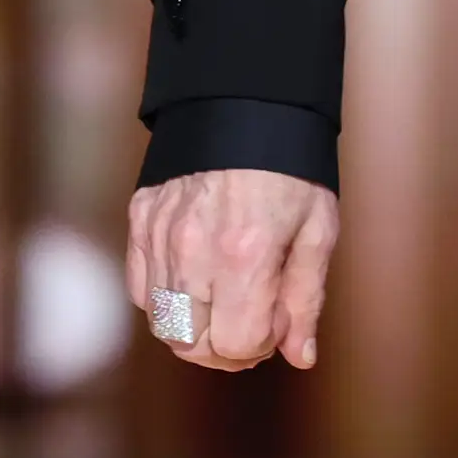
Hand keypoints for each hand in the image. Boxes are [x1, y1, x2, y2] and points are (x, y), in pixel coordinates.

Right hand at [124, 168, 338, 372]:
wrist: (247, 102)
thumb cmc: (292, 167)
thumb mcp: (318, 229)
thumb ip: (306, 297)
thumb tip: (300, 356)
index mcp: (245, 254)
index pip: (235, 344)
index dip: (260, 345)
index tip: (277, 323)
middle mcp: (194, 250)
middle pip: (190, 345)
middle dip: (225, 348)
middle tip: (252, 325)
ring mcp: (160, 235)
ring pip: (161, 323)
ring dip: (196, 328)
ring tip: (227, 302)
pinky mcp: (140, 220)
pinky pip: (141, 288)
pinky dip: (166, 299)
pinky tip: (198, 280)